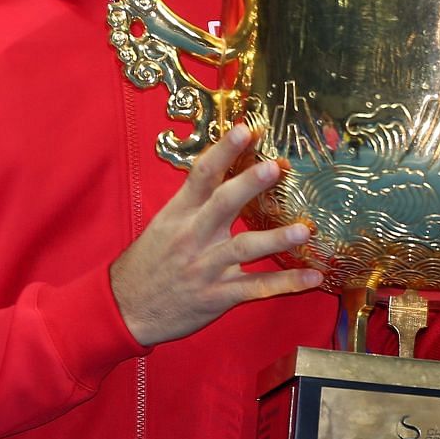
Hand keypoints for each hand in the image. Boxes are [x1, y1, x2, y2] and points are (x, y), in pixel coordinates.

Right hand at [110, 123, 321, 346]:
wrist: (126, 309)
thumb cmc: (147, 265)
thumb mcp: (162, 227)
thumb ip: (192, 204)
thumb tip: (224, 175)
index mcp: (177, 215)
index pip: (201, 175)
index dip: (224, 151)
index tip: (246, 129)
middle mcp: (192, 237)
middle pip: (223, 204)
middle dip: (249, 184)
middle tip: (275, 167)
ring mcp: (206, 267)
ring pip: (244, 248)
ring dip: (277, 239)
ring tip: (305, 229)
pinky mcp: (217, 295)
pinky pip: (256, 288)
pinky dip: (287, 283)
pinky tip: (313, 278)